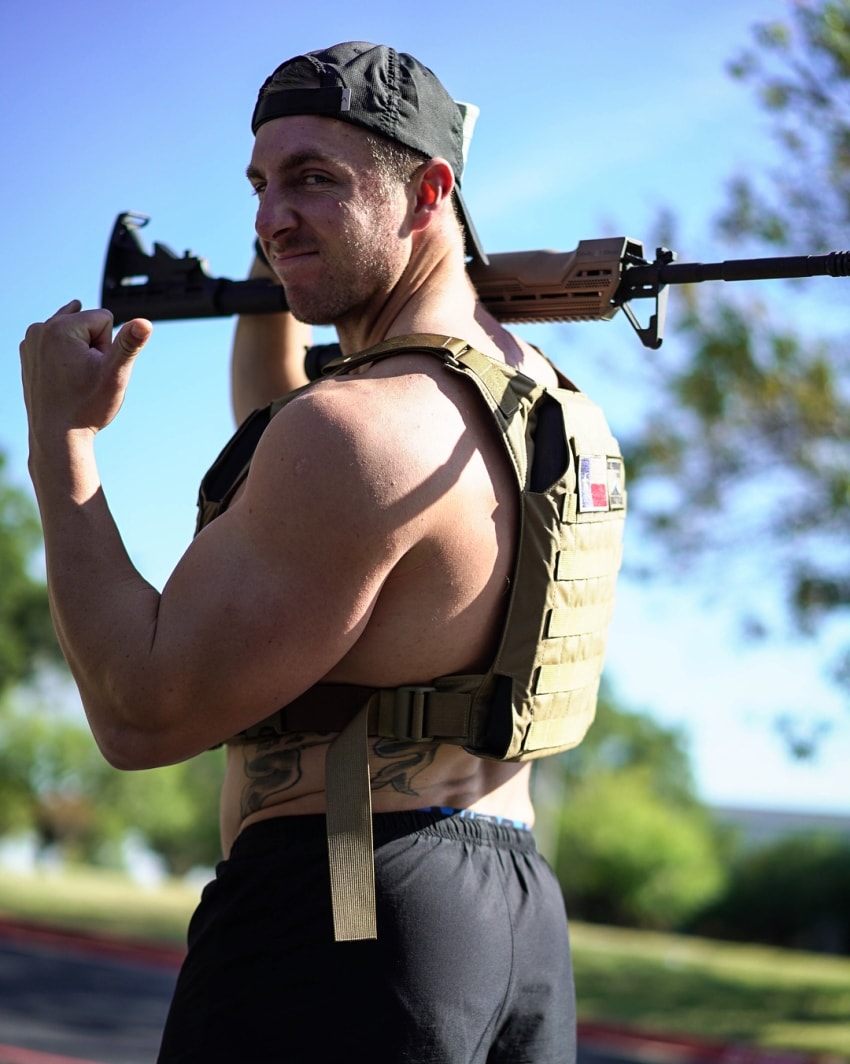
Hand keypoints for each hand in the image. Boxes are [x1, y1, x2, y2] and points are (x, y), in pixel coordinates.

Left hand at [20, 300, 152, 440]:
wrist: (58, 435)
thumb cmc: (88, 407)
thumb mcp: (115, 375)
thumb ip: (129, 344)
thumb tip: (145, 323)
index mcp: (62, 327)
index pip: (104, 319)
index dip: (108, 347)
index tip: (95, 370)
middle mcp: (41, 328)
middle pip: (88, 323)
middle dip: (93, 347)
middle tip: (84, 377)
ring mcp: (31, 340)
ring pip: (73, 332)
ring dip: (78, 350)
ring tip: (74, 377)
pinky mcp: (27, 352)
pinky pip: (56, 342)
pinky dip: (63, 354)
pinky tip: (63, 374)